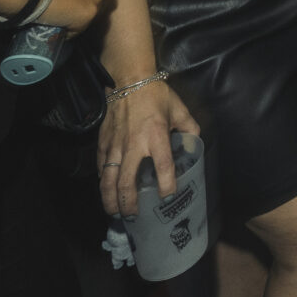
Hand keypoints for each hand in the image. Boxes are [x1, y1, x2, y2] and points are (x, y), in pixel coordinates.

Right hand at [97, 77, 199, 218]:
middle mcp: (134, 145)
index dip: (167, 185)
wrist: (129, 80)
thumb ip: (189, 129)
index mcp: (156, 136)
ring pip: (109, 179)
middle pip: (127, 182)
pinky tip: (106, 191)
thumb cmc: (157, 96)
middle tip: (132, 216)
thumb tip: (195, 146)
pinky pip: (101, 167)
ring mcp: (116, 145)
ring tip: (114, 213)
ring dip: (110, 199)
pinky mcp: (104, 142)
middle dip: (129, 204)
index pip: (163, 167)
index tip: (167, 197)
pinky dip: (102, 182)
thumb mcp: (180, 110)